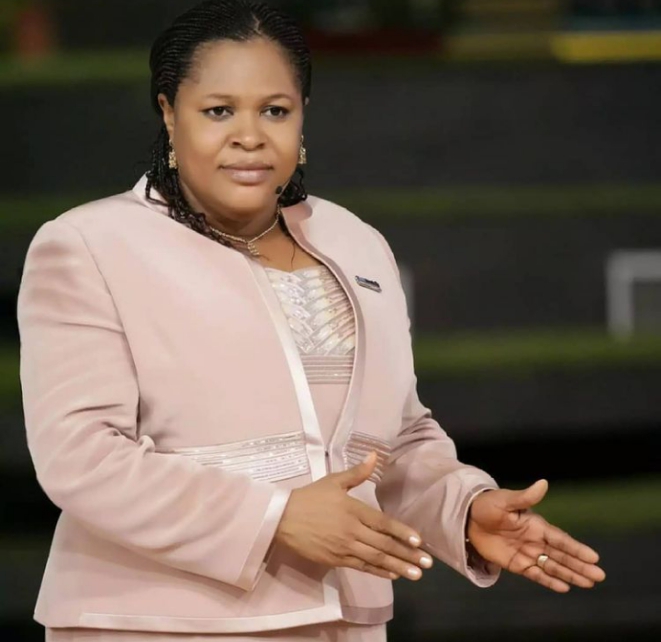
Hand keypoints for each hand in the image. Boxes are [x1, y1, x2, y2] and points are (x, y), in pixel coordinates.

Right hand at [274, 452, 432, 580]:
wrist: (282, 517)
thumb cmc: (310, 497)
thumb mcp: (333, 481)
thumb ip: (357, 472)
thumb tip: (374, 455)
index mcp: (353, 509)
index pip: (383, 523)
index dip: (402, 532)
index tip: (419, 541)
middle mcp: (351, 530)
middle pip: (383, 544)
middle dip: (407, 554)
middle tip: (427, 564)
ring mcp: (343, 547)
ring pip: (375, 558)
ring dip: (397, 566)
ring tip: (416, 574)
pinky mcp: (335, 559)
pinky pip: (360, 567)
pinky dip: (378, 571)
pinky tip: (392, 574)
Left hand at [467, 480, 605, 592]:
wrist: (468, 518)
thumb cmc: (488, 505)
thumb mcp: (506, 500)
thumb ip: (526, 497)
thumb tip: (544, 483)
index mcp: (536, 525)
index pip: (560, 539)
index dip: (576, 548)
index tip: (594, 557)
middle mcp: (536, 540)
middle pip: (562, 555)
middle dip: (580, 565)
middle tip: (600, 576)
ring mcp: (527, 553)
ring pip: (553, 566)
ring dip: (570, 574)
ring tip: (589, 583)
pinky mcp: (516, 564)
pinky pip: (535, 575)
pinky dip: (549, 581)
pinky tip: (564, 587)